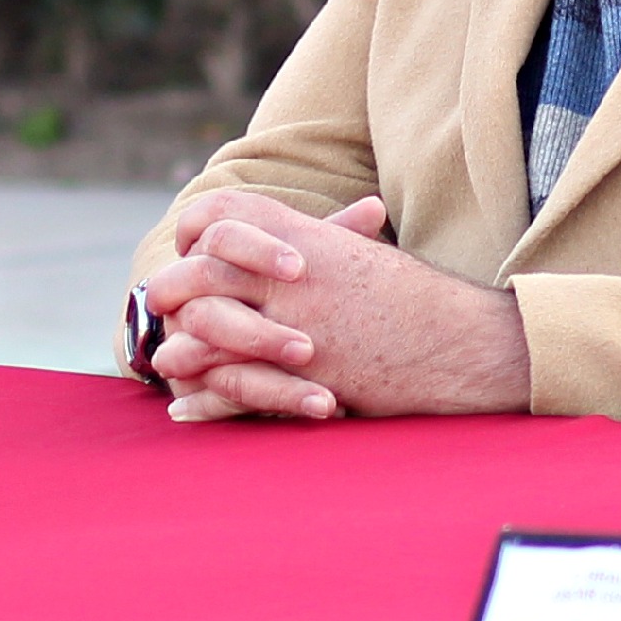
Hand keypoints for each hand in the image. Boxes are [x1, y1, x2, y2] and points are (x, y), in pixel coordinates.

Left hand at [142, 189, 531, 424]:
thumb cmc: (416, 301)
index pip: (224, 213)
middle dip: (173, 288)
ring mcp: (297, 320)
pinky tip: (185, 407)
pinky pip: (235, 383)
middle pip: (203, 267)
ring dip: (180, 345)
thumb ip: (320, 240)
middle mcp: (294, 272)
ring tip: (164, 358)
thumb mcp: (361, 258)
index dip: (197, 229)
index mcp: (305, 235)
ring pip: (209, 326)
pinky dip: (204, 399)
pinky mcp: (307, 371)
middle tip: (158, 303)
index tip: (188, 250)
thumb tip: (281, 244)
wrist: (462, 342)